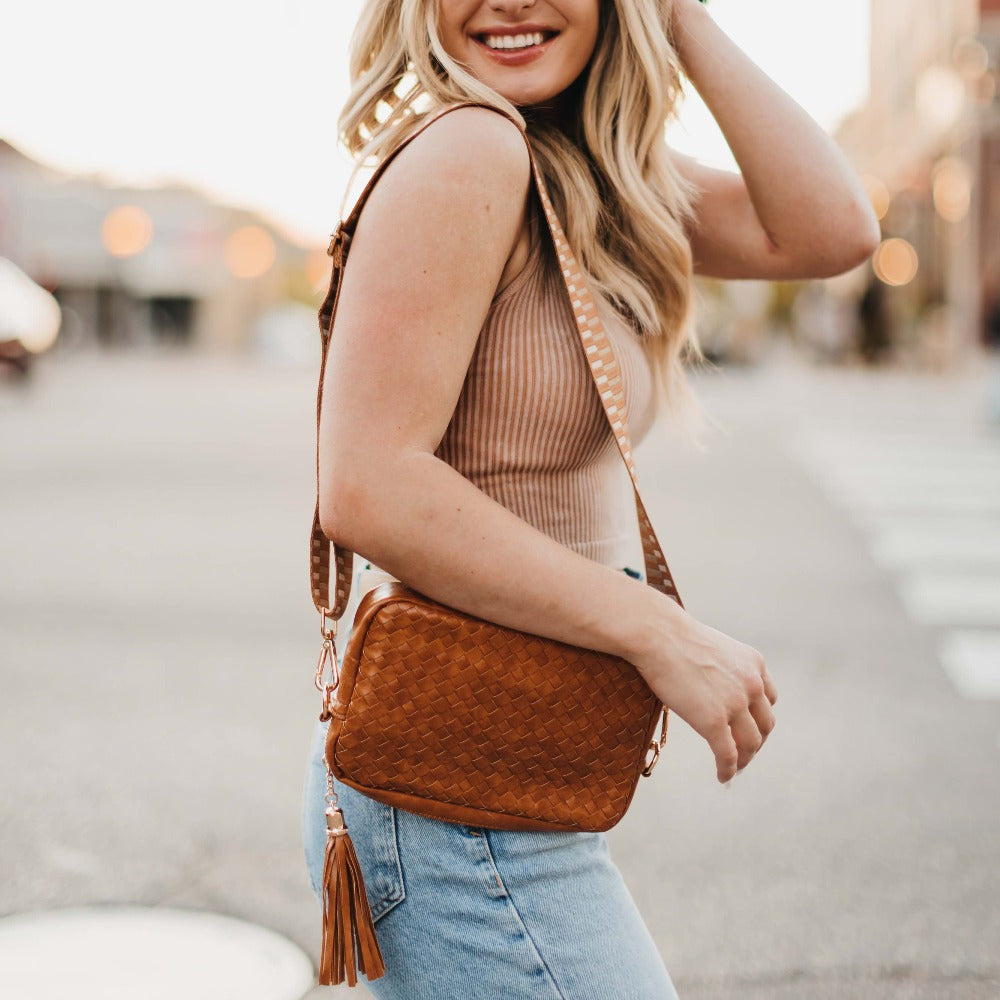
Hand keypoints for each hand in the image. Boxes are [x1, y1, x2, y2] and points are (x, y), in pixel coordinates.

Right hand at [630, 597, 777, 782]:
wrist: (657, 634)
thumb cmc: (672, 635)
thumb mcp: (711, 646)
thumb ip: (721, 666)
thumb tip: (710, 680)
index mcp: (754, 663)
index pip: (768, 699)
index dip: (760, 718)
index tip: (749, 728)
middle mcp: (751, 684)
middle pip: (765, 725)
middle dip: (755, 742)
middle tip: (743, 754)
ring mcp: (735, 704)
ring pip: (751, 743)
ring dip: (744, 760)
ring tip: (734, 769)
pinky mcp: (714, 721)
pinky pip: (728, 754)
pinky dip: (728, 770)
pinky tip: (722, 777)